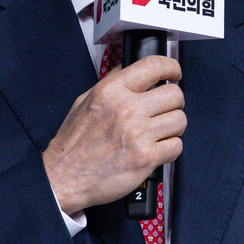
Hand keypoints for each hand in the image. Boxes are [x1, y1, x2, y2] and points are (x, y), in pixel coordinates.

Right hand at [42, 55, 185, 213]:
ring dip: (173, 127)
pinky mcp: (145, 157)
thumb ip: (110, 83)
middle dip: (174, 103)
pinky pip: (176, 146)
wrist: (63, 177)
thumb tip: (127, 69)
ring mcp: (138, 133)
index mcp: (111, 91)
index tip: (174, 73)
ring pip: (180, 120)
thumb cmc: (73, 143)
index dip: (171, 67)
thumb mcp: (84, 101)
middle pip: (175, 95)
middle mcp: (126, 109)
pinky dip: (170, 149)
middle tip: (165, 110)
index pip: (153, 66)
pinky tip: (155, 150)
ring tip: (158, 133)